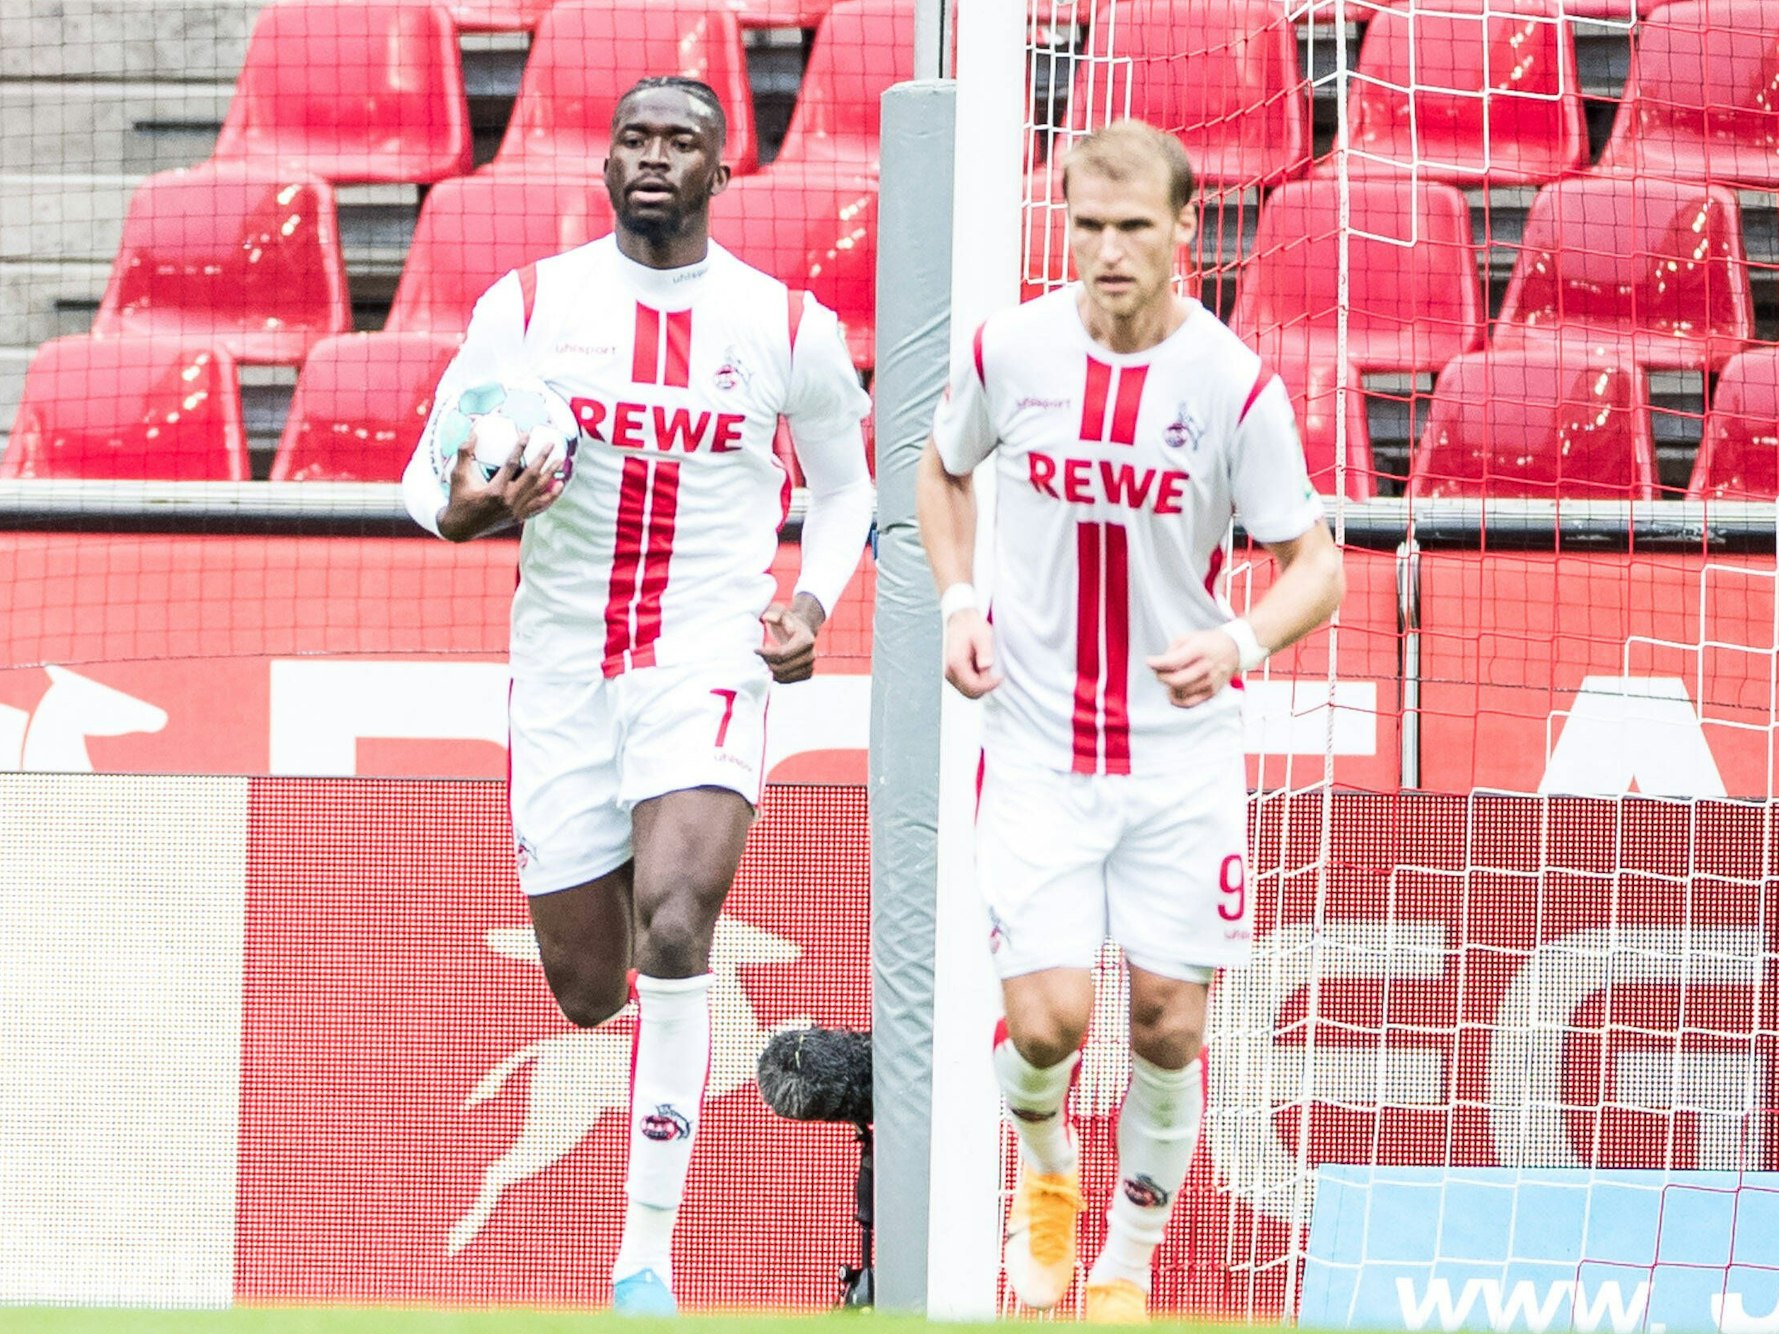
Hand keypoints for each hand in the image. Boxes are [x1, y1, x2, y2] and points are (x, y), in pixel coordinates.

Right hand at [437, 427, 564, 541]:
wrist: (461, 529)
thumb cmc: (458, 500)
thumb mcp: (458, 476)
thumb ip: (464, 453)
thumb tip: (473, 433)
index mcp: (494, 491)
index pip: (511, 465)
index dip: (520, 448)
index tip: (527, 435)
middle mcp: (508, 502)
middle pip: (531, 476)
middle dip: (543, 458)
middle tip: (551, 444)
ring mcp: (516, 511)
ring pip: (539, 491)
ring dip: (551, 474)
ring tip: (560, 461)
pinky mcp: (519, 518)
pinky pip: (539, 506)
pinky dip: (551, 496)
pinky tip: (559, 486)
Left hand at [757, 593, 825, 683]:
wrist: (802, 629)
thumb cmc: (787, 620)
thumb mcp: (780, 611)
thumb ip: (773, 612)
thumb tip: (768, 618)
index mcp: (806, 640)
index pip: (782, 654)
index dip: (766, 654)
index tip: (755, 649)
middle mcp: (811, 655)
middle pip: (782, 667)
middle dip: (767, 661)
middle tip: (760, 654)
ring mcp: (810, 666)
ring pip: (784, 676)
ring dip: (771, 668)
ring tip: (767, 658)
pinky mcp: (806, 674)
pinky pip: (788, 681)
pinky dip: (777, 676)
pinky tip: (772, 664)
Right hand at [944, 607, 1001, 698]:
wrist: (960, 622)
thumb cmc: (971, 627)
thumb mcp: (982, 635)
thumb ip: (984, 651)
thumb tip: (986, 666)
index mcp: (956, 662)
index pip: (973, 686)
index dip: (989, 685)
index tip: (1000, 677)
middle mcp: (949, 671)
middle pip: (971, 693)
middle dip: (985, 686)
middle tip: (995, 673)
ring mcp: (950, 674)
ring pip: (969, 692)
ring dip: (981, 685)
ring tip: (987, 668)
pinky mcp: (953, 675)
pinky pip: (967, 687)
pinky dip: (977, 682)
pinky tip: (981, 669)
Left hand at [1146, 628, 1240, 708]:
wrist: (1234, 649)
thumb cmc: (1207, 642)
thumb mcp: (1188, 638)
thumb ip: (1171, 651)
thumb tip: (1158, 667)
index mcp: (1199, 650)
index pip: (1173, 662)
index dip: (1157, 664)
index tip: (1149, 661)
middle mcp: (1206, 667)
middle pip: (1176, 681)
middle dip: (1161, 677)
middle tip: (1159, 672)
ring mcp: (1210, 682)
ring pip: (1181, 692)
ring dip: (1169, 687)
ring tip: (1170, 678)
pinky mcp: (1212, 692)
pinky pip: (1189, 703)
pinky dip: (1177, 700)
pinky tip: (1174, 692)